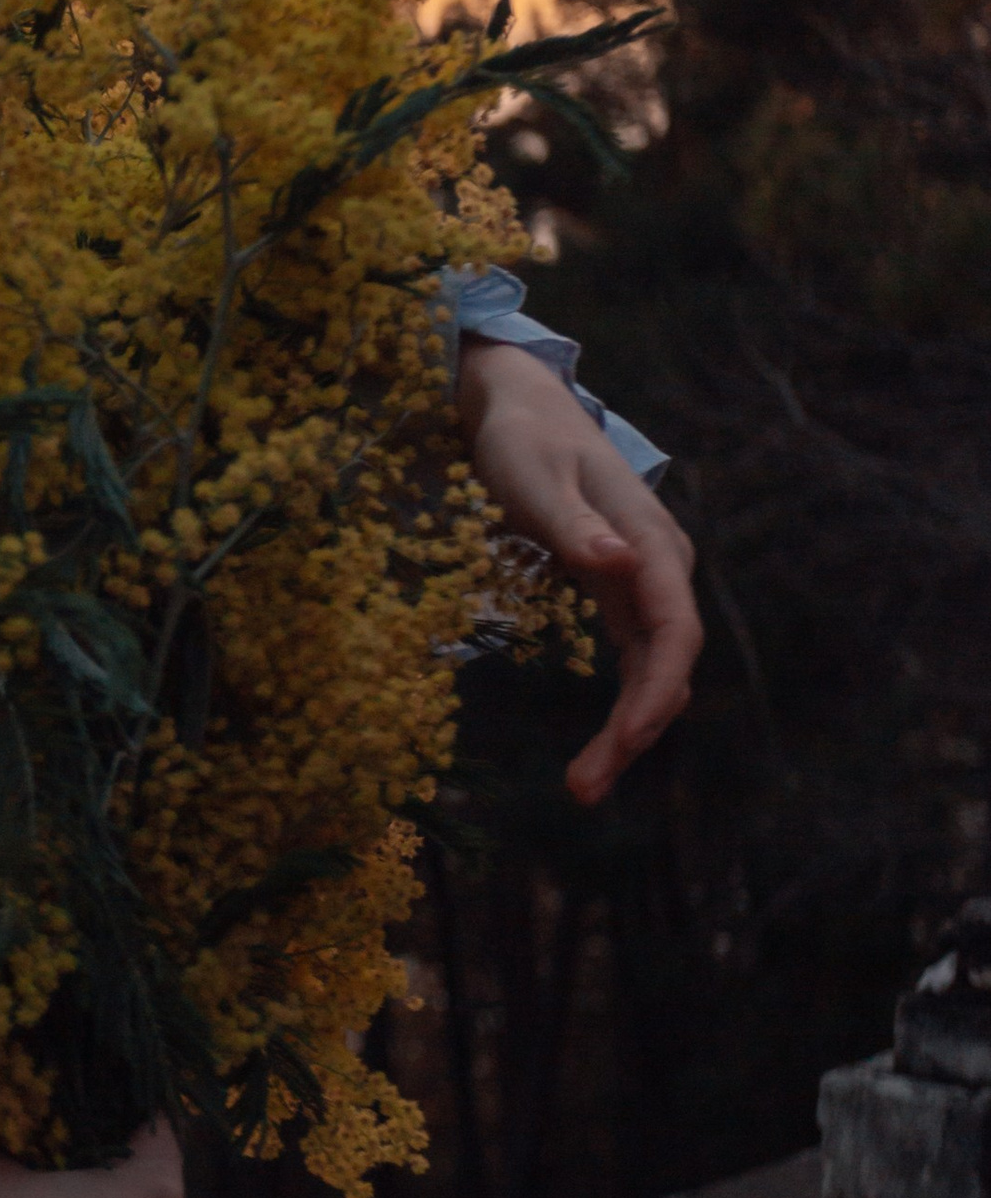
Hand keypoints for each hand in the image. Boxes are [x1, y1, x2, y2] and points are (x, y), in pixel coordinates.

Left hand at [456, 337, 700, 807]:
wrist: (524, 408)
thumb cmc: (524, 439)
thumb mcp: (534, 478)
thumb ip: (573, 525)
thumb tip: (618, 562)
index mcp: (651, 543)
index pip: (673, 631)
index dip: (654, 692)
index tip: (623, 741)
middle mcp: (660, 568)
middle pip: (667, 663)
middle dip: (635, 731)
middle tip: (583, 789)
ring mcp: (644, 583)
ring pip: (653, 670)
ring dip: (629, 730)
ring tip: (583, 786)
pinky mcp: (619, 594)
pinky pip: (634, 660)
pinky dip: (620, 704)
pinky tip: (598, 749)